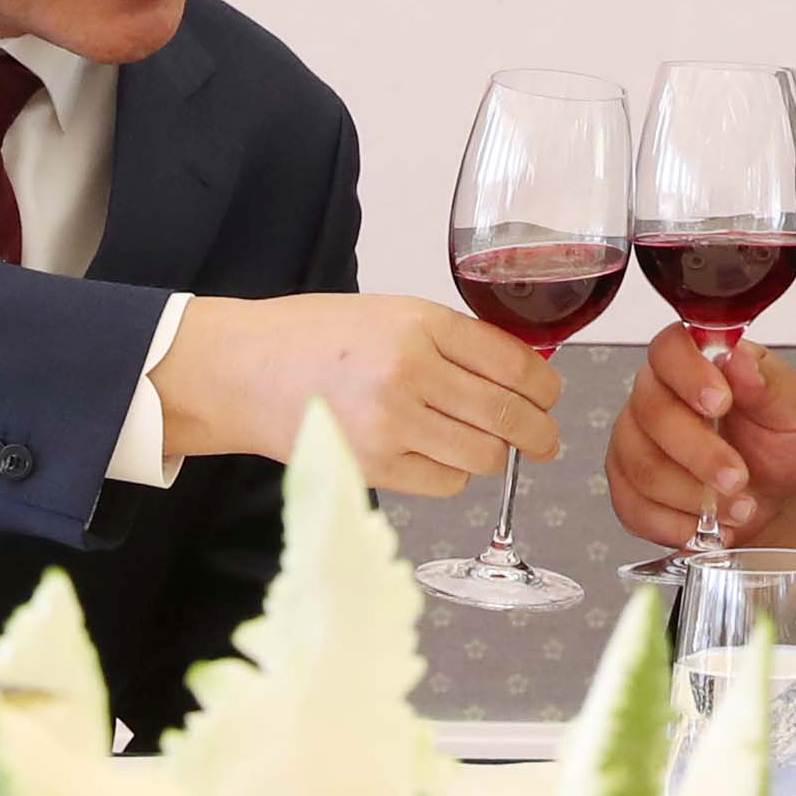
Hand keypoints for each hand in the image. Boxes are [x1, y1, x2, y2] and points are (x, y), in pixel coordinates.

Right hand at [152, 293, 559, 497]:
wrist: (244, 369)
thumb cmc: (314, 337)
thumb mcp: (391, 314)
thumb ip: (451, 340)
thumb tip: (518, 372)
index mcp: (421, 325)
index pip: (514, 363)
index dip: (545, 386)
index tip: (551, 395)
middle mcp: (412, 373)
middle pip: (509, 415)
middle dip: (540, 432)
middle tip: (546, 437)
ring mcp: (393, 425)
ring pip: (485, 455)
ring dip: (498, 456)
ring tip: (493, 448)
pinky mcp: (376, 467)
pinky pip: (447, 482)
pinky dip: (456, 475)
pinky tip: (442, 457)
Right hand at [605, 325, 795, 549]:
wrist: (773, 494)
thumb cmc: (776, 442)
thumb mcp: (792, 410)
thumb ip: (768, 383)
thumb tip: (740, 360)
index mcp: (693, 361)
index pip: (669, 349)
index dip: (689, 375)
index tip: (722, 403)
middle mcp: (654, 395)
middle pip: (653, 414)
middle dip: (701, 454)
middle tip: (738, 477)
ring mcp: (633, 441)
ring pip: (644, 467)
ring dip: (694, 496)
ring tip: (737, 507)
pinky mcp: (626, 486)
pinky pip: (634, 508)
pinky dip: (676, 525)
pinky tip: (706, 527)